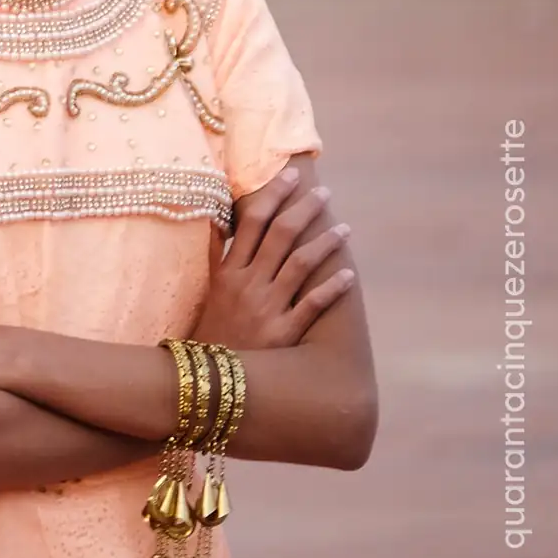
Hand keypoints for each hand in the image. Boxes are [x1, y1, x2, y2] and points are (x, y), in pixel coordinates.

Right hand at [193, 164, 355, 349]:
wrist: (208, 381)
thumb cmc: (210, 334)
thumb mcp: (207, 293)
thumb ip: (214, 257)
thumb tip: (215, 221)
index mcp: (227, 272)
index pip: (251, 222)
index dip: (272, 196)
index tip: (289, 176)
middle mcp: (246, 284)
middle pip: (279, 236)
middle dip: (304, 210)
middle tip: (324, 193)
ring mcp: (265, 308)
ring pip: (300, 265)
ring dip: (325, 244)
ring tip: (345, 229)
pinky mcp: (283, 334)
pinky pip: (312, 305)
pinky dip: (332, 289)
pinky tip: (350, 276)